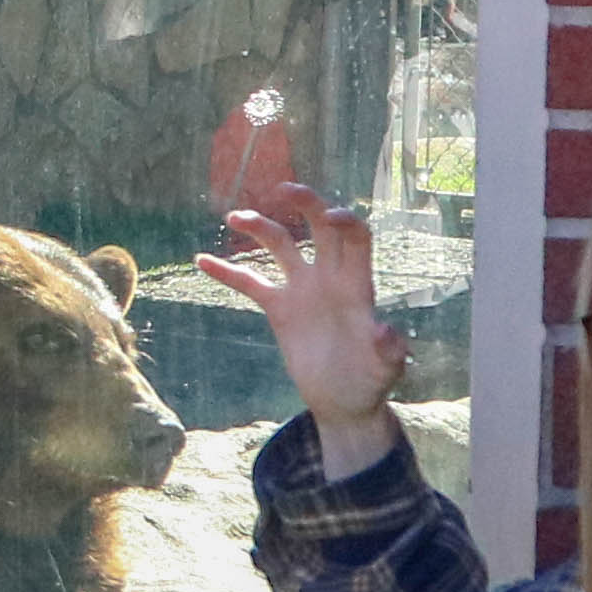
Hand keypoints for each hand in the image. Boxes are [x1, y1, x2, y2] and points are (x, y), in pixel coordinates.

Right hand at [198, 184, 405, 459]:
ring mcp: (302, 290)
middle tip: (283, 191)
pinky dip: (227, 272)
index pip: (356, 238)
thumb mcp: (387, 368)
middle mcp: (330, 277)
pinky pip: (250, 283)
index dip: (346, 221)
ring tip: (234, 217)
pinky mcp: (279, 309)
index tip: (330, 217)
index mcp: (357, 284)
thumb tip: (383, 330)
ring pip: (280, 246)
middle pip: (319, 227)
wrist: (344, 400)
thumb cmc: (371, 381)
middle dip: (305, 204)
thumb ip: (389, 349)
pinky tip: (202, 260)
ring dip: (259, 227)